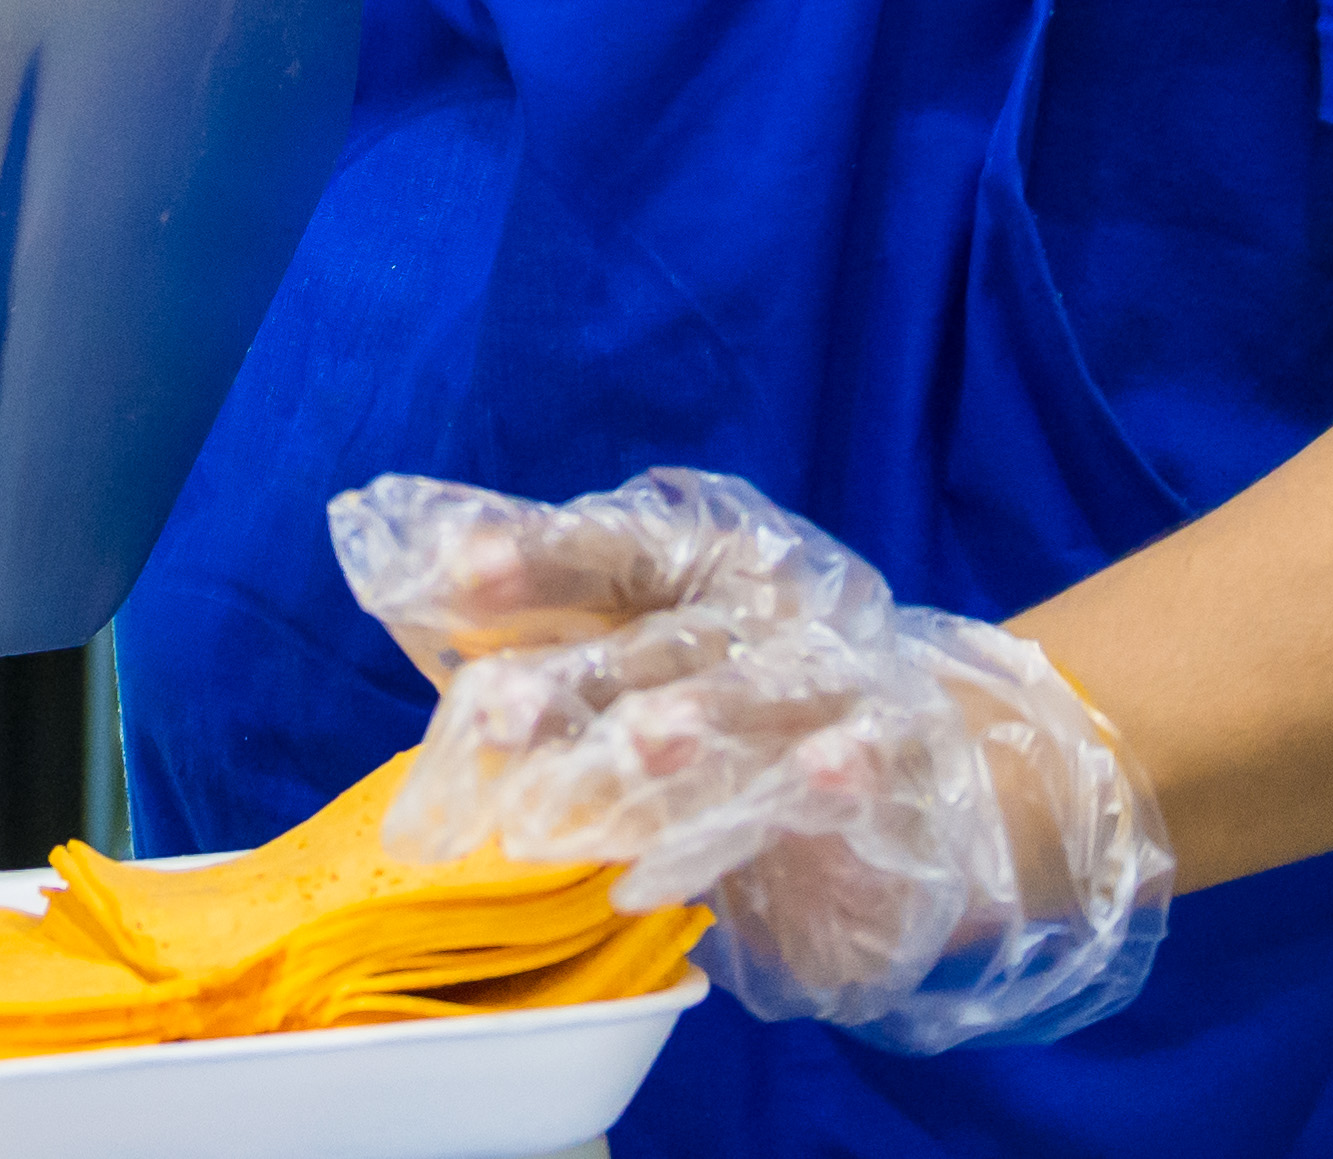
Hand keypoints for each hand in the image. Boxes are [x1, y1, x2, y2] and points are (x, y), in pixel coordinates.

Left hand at [328, 467, 1169, 1052]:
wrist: (928, 771)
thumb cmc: (739, 715)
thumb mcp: (636, 666)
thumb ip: (535, 637)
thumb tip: (404, 583)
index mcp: (686, 572)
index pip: (602, 553)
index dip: (531, 556)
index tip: (455, 568)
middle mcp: (754, 610)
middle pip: (653, 644)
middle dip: (575, 680)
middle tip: (499, 714)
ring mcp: (829, 677)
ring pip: (750, 699)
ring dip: (696, 721)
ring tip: (642, 748)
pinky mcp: (896, 751)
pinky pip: (861, 760)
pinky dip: (842, 767)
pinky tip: (820, 780)